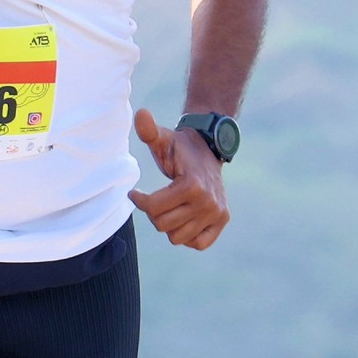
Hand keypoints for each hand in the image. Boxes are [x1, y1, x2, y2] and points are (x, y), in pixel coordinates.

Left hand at [129, 108, 228, 249]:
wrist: (209, 150)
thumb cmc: (180, 147)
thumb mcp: (163, 139)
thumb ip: (149, 130)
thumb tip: (141, 113)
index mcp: (193, 185)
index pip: (153, 208)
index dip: (139, 200)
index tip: (135, 192)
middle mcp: (209, 203)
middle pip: (163, 225)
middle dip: (154, 212)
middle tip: (156, 199)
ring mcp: (217, 213)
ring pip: (177, 238)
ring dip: (169, 224)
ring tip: (170, 207)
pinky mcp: (222, 221)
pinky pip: (197, 244)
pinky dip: (187, 235)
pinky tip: (183, 217)